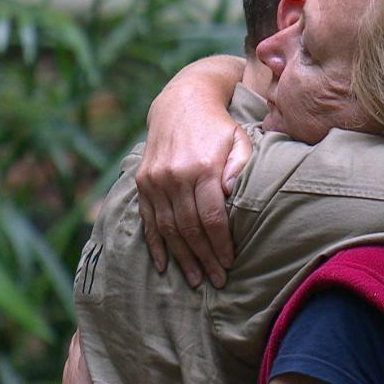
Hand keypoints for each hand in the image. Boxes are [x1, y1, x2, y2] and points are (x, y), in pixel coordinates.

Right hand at [137, 80, 251, 288]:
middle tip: (217, 280)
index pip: (212, 217)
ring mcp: (155, 180)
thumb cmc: (219, 127)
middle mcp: (175, 176)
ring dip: (182, 258)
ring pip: (168, 228)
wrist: (182, 103)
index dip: (221, 244)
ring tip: (195, 279)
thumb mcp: (240, 140)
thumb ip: (240, 168)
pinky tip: (164, 265)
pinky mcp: (143, 182)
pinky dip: (156, 244)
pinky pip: (148, 220)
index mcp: (202, 168)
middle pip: (190, 228)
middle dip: (204, 258)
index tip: (230, 263)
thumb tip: (235, 196)